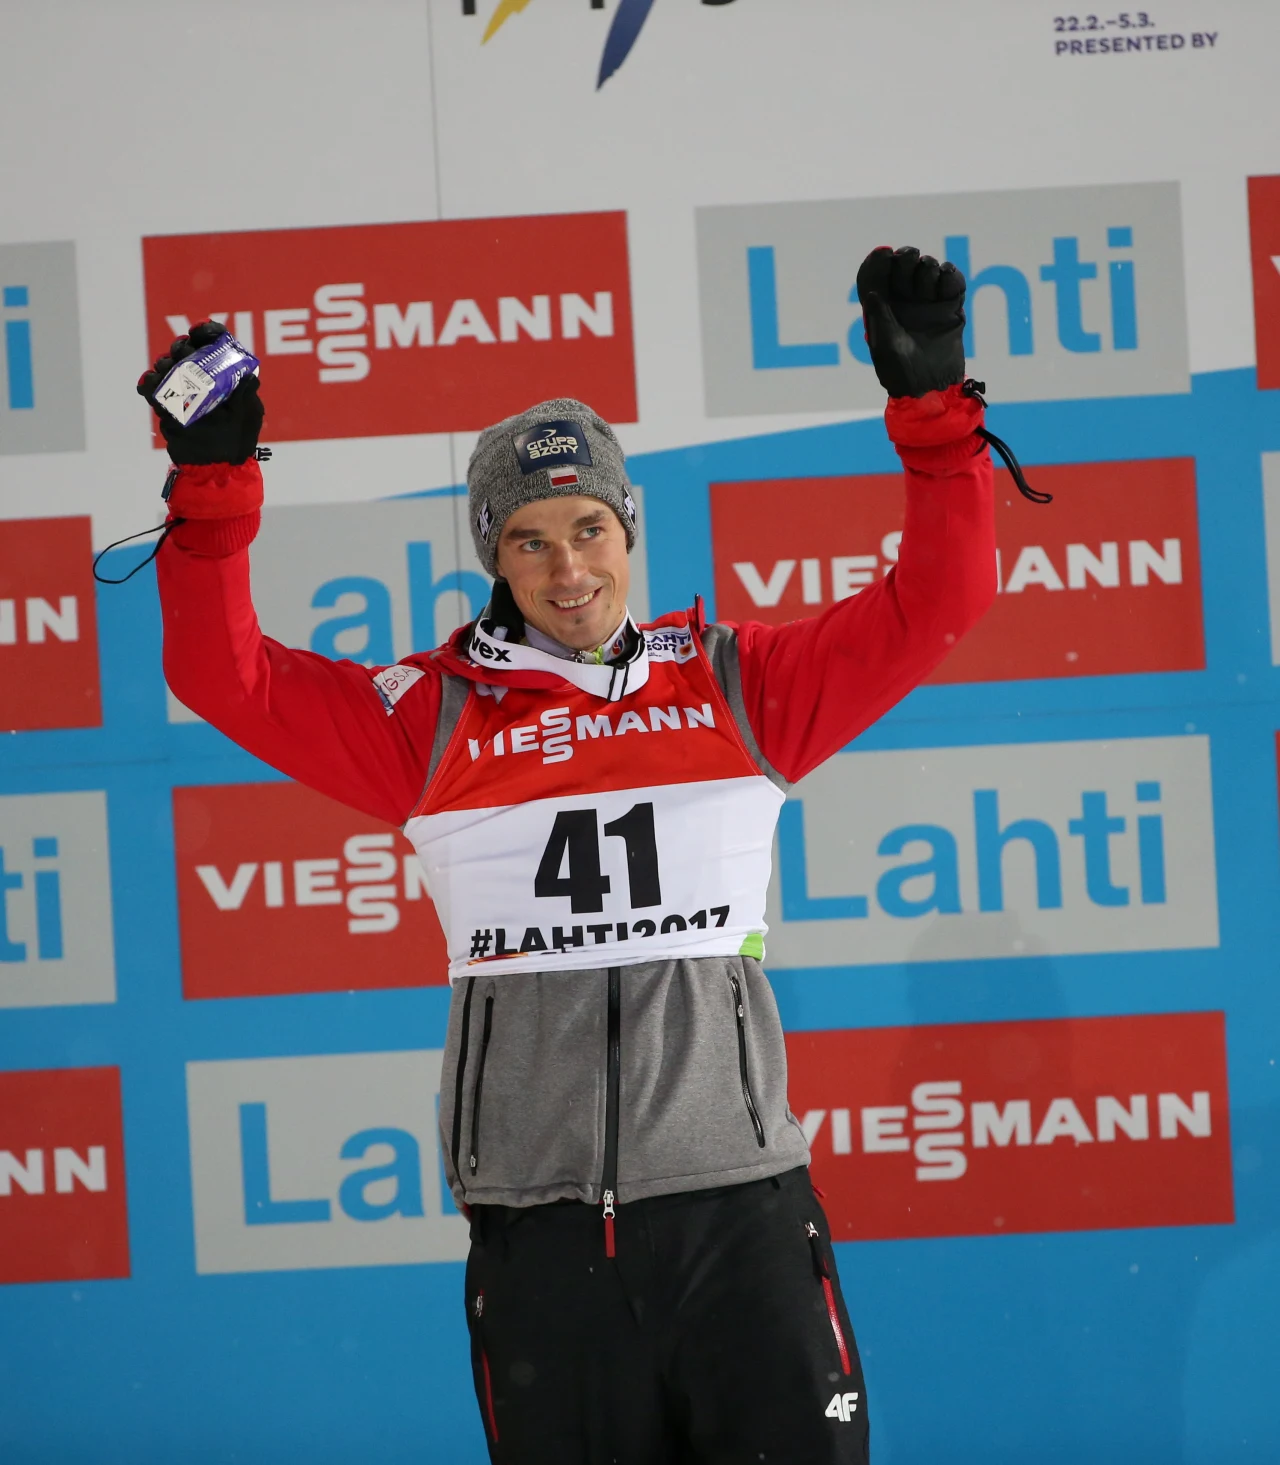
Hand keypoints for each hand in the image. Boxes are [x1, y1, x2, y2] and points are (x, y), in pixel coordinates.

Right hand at [137, 320, 263, 464]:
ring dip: (165, 363)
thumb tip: (250, 374)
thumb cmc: (237, 441)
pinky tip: (152, 386)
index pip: (214, 341)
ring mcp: (182, 388)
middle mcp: (202, 376)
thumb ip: (247, 393)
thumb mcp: (248, 414)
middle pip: (186, 348)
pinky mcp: (166, 403)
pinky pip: (151, 386)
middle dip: (182, 348)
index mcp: (224, 373)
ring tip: (170, 374)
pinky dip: (149, 382)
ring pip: (166, 363)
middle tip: (183, 357)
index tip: (199, 333)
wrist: (214, 467)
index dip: (206, 332)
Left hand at [855, 246, 966, 398]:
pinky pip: (952, 281)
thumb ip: (880, 317)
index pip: (878, 275)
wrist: (931, 388)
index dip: (880, 261)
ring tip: (928, 288)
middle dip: (908, 258)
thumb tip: (871, 292)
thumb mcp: (885, 345)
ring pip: (928, 269)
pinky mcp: (949, 308)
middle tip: (911, 261)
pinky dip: (950, 275)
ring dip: (928, 269)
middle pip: (905, 265)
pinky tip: (945, 279)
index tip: (885, 253)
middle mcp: (904, 302)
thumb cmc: (900, 372)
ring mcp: (928, 303)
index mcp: (882, 308)